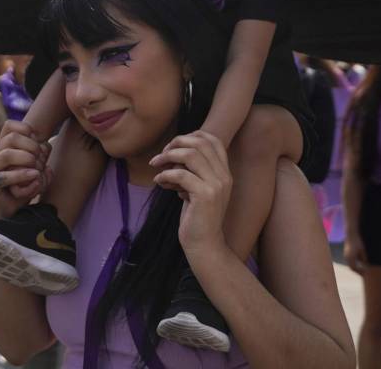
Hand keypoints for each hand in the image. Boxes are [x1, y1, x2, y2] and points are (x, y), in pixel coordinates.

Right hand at [0, 120, 51, 218]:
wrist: (15, 213)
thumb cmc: (27, 185)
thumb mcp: (38, 165)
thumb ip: (41, 152)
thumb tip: (46, 145)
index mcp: (2, 147)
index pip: (10, 126)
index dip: (27, 130)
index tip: (38, 143)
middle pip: (11, 138)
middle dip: (32, 146)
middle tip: (40, 159)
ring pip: (6, 154)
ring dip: (27, 159)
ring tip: (37, 169)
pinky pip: (3, 177)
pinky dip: (22, 176)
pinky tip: (34, 177)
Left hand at [151, 130, 230, 258]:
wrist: (204, 245)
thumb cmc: (197, 218)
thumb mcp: (196, 190)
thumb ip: (191, 172)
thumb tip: (172, 155)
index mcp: (225, 173)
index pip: (214, 140)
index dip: (192, 135)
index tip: (174, 145)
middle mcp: (224, 176)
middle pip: (200, 143)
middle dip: (176, 143)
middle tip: (161, 154)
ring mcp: (216, 185)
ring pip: (190, 155)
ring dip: (168, 156)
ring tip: (155, 165)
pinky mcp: (205, 195)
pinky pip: (180, 174)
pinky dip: (165, 175)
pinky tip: (158, 182)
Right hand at [343, 234, 366, 274]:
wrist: (351, 233)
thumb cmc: (357, 241)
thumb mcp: (362, 250)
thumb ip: (364, 258)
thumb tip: (366, 265)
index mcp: (350, 257)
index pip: (355, 268)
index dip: (360, 272)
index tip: (366, 273)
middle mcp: (346, 257)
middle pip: (352, 268)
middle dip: (358, 271)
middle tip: (365, 274)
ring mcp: (345, 255)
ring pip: (351, 264)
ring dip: (356, 267)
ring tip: (363, 269)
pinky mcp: (346, 253)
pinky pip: (350, 261)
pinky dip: (354, 264)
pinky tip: (360, 263)